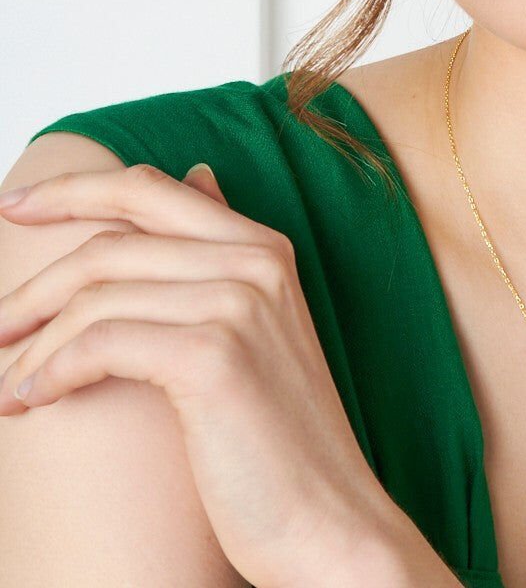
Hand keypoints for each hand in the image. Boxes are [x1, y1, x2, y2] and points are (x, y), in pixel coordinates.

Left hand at [0, 163, 392, 587]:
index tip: (16, 205)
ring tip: (9, 389)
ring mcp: (239, 303)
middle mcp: (255, 262)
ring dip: (33, 346)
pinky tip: (34, 401)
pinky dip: (51, 372)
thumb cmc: (280, 433)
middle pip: (111, 240)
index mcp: (263, 247)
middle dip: (34, 284)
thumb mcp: (256, 324)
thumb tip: (199, 176)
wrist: (327, 516)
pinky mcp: (214, 357)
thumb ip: (220, 252)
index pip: (149, 190)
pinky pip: (100, 343)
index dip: (74, 189)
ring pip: (96, 296)